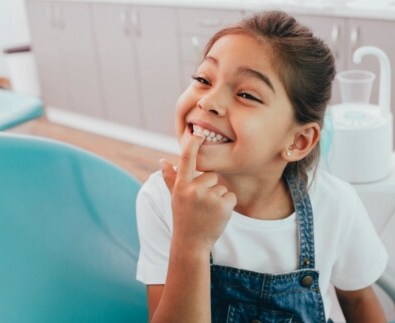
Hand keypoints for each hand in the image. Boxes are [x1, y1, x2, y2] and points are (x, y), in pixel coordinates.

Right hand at [160, 133, 236, 251]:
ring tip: (208, 212)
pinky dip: (228, 205)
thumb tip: (162, 161)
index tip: (198, 133)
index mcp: (181, 185)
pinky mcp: (223, 205)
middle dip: (210, 187)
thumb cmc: (183, 218)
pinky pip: (231, 196)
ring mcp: (208, 197)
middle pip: (211, 175)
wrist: (191, 243)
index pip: (186, 159)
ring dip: (219, 198)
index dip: (193, 144)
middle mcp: (194, 189)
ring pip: (222, 187)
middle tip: (201, 205)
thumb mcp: (175, 197)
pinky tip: (217, 215)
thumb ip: (170, 178)